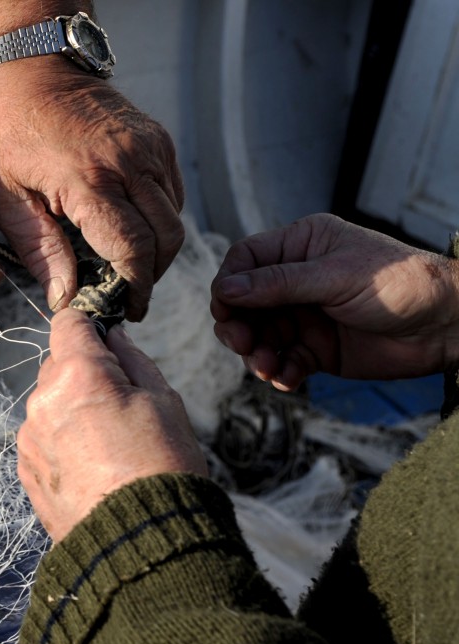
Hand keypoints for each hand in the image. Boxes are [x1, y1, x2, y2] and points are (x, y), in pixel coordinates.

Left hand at [0, 59, 184, 318]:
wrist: (32, 71)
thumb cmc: (9, 134)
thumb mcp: (5, 197)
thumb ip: (39, 250)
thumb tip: (64, 298)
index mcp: (88, 179)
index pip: (133, 249)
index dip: (134, 287)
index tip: (126, 309)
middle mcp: (130, 162)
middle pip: (165, 239)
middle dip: (151, 276)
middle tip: (126, 294)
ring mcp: (150, 148)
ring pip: (175, 219)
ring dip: (157, 251)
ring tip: (125, 266)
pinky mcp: (158, 140)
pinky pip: (173, 195)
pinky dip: (159, 221)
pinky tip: (129, 229)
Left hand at [17, 309, 206, 541]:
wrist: (141, 543)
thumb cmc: (163, 467)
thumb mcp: (165, 401)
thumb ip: (132, 360)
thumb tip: (112, 338)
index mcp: (78, 374)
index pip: (69, 323)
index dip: (89, 327)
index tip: (106, 342)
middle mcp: (42, 400)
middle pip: (57, 365)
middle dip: (84, 375)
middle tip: (121, 406)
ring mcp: (29, 438)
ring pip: (49, 404)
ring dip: (71, 411)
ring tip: (109, 446)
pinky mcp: (26, 470)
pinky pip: (42, 439)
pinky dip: (61, 443)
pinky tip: (92, 467)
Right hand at [211, 213, 458, 390]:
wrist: (447, 327)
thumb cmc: (400, 283)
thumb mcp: (334, 276)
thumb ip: (277, 284)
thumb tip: (225, 289)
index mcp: (302, 247)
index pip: (246, 260)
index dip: (229, 284)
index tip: (224, 310)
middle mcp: (298, 280)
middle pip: (245, 303)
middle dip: (239, 326)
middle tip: (243, 344)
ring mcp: (306, 316)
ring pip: (260, 336)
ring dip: (257, 355)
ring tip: (267, 368)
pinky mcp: (317, 349)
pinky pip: (284, 361)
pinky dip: (280, 372)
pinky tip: (288, 379)